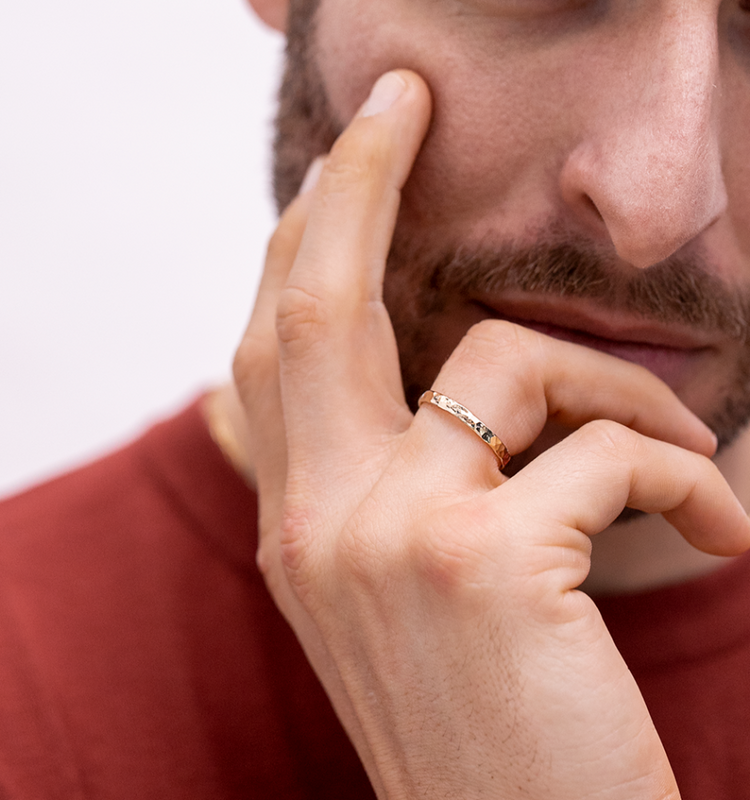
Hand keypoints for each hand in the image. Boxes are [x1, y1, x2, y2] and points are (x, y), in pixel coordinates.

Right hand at [233, 70, 749, 798]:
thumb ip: (367, 483)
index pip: (272, 349)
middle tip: (400, 101)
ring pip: (510, 363)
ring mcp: (390, 536)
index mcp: (297, 528)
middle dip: (355, 184)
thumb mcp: (391, 592)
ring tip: (689, 446)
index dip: (299, 244)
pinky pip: (611, 451)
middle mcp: (318, 522)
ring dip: (623, 384)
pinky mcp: (488, 562)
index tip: (338, 166)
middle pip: (317, 305)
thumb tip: (361, 388)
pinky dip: (687, 471)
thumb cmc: (480, 718)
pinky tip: (725, 527)